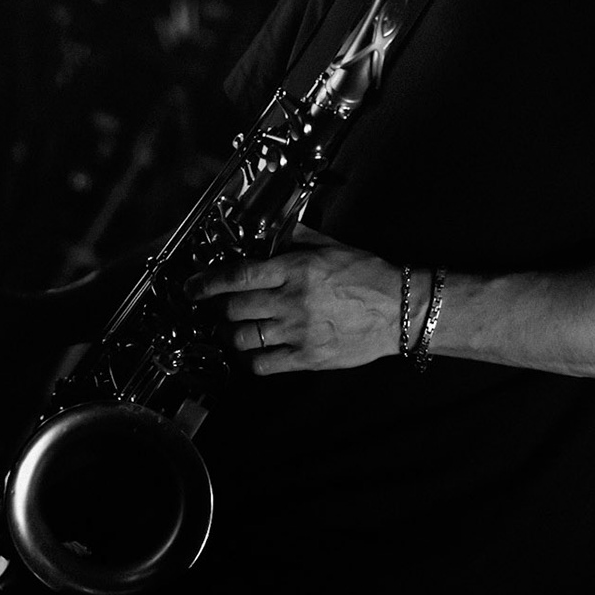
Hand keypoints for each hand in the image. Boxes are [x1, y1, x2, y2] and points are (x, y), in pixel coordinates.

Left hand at [183, 227, 402, 374]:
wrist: (400, 309)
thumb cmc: (368, 276)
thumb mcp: (332, 246)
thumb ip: (298, 238)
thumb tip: (274, 229)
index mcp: (296, 269)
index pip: (238, 276)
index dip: (207, 282)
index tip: (193, 287)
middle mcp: (292, 301)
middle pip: (233, 309)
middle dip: (220, 310)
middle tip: (219, 309)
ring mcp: (299, 332)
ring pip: (243, 339)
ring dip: (233, 335)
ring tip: (237, 330)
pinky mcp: (308, 357)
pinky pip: (263, 365)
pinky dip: (252, 360)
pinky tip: (257, 351)